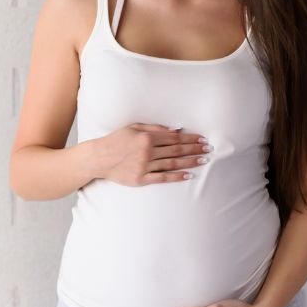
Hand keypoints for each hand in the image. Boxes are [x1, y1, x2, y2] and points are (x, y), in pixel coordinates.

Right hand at [91, 123, 211, 186]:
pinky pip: (162, 178)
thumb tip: (175, 130)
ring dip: (190, 161)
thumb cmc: (116, 140)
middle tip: (208, 149)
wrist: (98, 158)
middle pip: (177, 150)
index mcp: (147, 137)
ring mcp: (144, 166)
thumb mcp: (134, 127)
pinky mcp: (141, 179)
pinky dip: (176, 176)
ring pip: (173, 163)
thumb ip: (154, 128)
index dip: (190, 138)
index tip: (202, 139)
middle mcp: (147, 151)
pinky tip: (188, 175)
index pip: (174, 138)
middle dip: (195, 149)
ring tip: (203, 160)